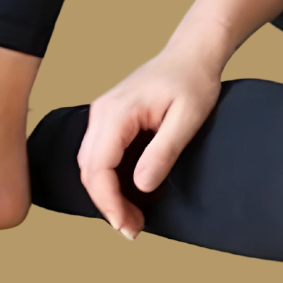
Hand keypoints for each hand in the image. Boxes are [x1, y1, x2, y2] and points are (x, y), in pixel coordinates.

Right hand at [76, 40, 221, 237]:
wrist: (193, 53)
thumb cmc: (193, 79)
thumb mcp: (188, 117)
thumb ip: (164, 151)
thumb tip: (140, 186)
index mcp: (117, 110)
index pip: (98, 167)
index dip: (109, 202)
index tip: (127, 226)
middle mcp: (102, 112)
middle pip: (89, 170)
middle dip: (108, 204)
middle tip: (134, 228)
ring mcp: (103, 113)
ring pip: (91, 165)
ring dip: (107, 194)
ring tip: (132, 217)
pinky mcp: (109, 118)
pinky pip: (100, 155)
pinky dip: (110, 178)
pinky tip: (129, 193)